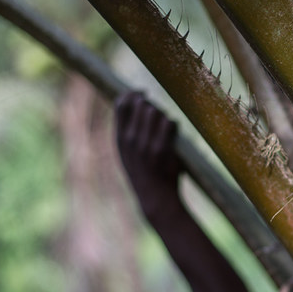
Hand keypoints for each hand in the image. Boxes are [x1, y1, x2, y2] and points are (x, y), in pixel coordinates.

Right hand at [114, 93, 180, 218]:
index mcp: (119, 139)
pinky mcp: (162, 150)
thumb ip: (127, 130)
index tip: (142, 94)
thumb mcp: (127, 152)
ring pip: (156, 112)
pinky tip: (173, 134)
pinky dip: (173, 125)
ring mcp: (145, 144)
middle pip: (141, 104)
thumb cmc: (143, 172)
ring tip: (166, 127)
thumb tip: (132, 101)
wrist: (155, 197)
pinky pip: (170, 123)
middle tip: (158, 115)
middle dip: (152, 105)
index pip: (121, 104)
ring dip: (164, 115)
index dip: (132, 94)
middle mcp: (130, 139)